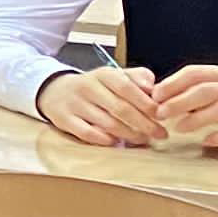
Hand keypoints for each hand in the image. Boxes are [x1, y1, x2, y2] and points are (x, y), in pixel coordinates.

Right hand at [37, 63, 166, 146]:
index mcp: (103, 74)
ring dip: (130, 135)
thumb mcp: (114, 76)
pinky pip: (89, 134)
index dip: (147, 104)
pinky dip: (106, 140)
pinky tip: (118, 142)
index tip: (163, 115)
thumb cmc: (94, 87)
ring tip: (144, 140)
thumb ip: (137, 78)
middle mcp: (87, 87)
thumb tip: (155, 89)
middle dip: (145, 124)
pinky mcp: (64, 120)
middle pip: (120, 108)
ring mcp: (74, 104)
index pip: (127, 88)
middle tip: (161, 134)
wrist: (55, 90)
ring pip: (107, 124)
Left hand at [150, 64, 217, 152]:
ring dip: (196, 118)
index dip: (172, 83)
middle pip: (204, 90)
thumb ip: (191, 94)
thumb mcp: (216, 94)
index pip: (193, 73)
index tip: (154, 95)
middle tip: (160, 113)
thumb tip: (154, 97)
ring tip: (178, 128)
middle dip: (179, 101)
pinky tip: (207, 141)